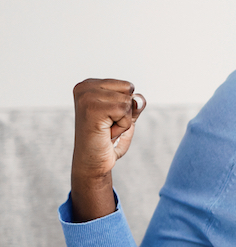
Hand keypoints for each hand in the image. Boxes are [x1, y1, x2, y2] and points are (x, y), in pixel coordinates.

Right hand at [70, 79, 146, 220]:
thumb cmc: (108, 139)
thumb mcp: (126, 116)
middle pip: (128, 90)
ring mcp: (86, 97)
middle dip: (126, 112)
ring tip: (107, 129)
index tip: (109, 118)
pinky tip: (107, 133)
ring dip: (124, 120)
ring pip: (127, 101)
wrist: (93, 162)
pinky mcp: (92, 109)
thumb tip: (139, 99)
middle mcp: (84, 87)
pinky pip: (124, 111)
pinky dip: (122, 126)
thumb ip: (135, 103)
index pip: (127, 86)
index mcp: (89, 85)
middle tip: (108, 125)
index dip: (125, 106)